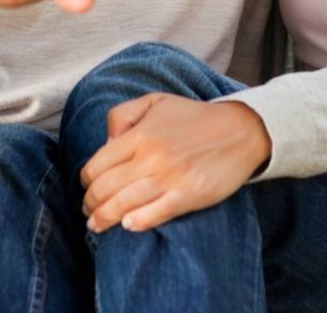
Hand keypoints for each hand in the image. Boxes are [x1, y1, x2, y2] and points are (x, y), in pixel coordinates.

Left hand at [79, 94, 271, 232]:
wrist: (240, 130)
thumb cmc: (194, 118)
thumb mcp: (154, 101)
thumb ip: (122, 115)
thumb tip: (106, 144)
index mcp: (139, 135)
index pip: (96, 166)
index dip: (86, 181)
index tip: (87, 188)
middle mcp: (150, 157)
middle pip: (104, 189)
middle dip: (90, 204)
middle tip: (88, 211)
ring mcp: (170, 178)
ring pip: (123, 205)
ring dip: (104, 219)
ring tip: (97, 225)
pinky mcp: (190, 195)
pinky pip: (156, 214)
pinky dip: (137, 222)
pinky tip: (128, 225)